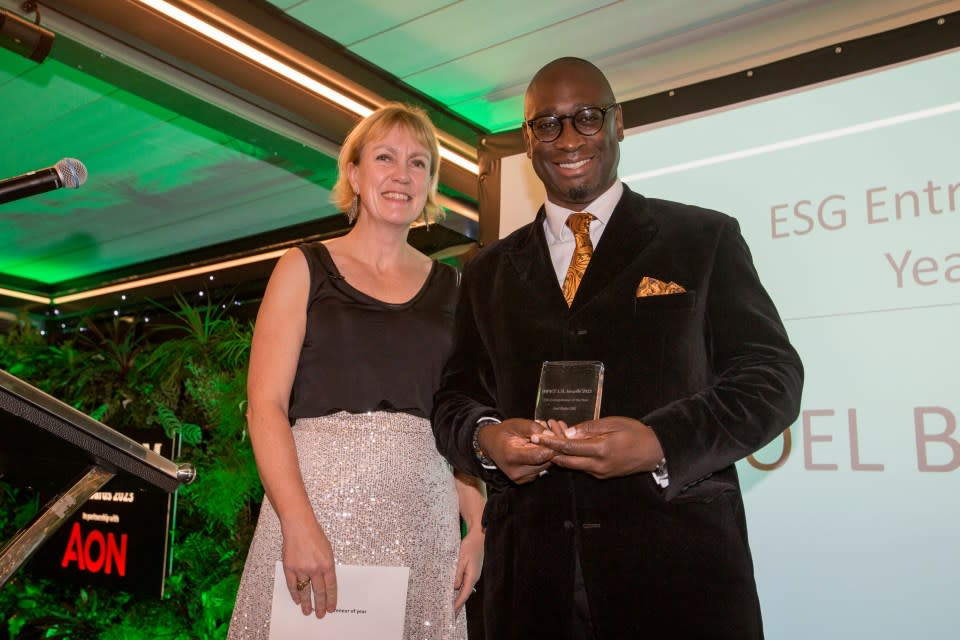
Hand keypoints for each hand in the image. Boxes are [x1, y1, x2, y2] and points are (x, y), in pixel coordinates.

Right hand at [281, 519, 337, 616]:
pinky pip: (292, 585)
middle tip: (321, 614)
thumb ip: (327, 566)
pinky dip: (295, 594)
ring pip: (305, 591)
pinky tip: (297, 600)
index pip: (331, 587)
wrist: (299, 525)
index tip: (332, 608)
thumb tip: (325, 581)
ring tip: (308, 612)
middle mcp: (315, 568)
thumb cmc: (315, 535)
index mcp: (328, 563)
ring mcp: (301, 569)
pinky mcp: (289, 567)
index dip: (332, 599)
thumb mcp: (328, 550)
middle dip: (321, 604)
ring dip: (307, 603)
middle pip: (319, 591)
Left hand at [453, 527, 483, 610]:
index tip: (452, 613)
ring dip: (459, 598)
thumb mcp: (461, 559)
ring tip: (452, 608)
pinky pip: (464, 583)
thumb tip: (454, 587)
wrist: (478, 536)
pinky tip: (455, 592)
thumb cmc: (470, 546)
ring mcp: (473, 574)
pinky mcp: (471, 570)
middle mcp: (474, 577)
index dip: (458, 604)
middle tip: (452, 616)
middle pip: (465, 594)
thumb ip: (457, 574)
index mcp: (472, 576)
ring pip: (465, 589)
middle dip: (459, 605)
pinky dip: (459, 590)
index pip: (464, 594)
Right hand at [478, 418, 556, 482]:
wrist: (491, 444)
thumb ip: (534, 428)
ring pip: (546, 466)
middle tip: (552, 435)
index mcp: (511, 456)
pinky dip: (544, 460)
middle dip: (552, 448)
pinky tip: (539, 449)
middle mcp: (516, 471)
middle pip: (545, 462)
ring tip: (544, 441)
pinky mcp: (524, 480)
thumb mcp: (517, 424)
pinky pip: (541, 469)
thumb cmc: (503, 433)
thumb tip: (551, 435)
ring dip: (549, 454)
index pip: (539, 455)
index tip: (556, 436)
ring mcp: (520, 478)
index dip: (550, 445)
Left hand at [534, 416, 663, 479]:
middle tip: (538, 439)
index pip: (569, 447)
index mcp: (601, 450)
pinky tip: (568, 447)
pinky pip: (582, 467)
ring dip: (560, 454)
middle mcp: (598, 465)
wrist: (654, 452)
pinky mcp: (602, 475)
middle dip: (550, 451)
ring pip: (573, 466)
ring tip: (551, 439)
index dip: (551, 442)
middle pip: (566, 461)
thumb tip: (568, 433)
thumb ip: (589, 428)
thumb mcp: (613, 423)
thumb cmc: (635, 433)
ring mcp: (600, 473)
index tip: (537, 436)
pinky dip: (572, 458)